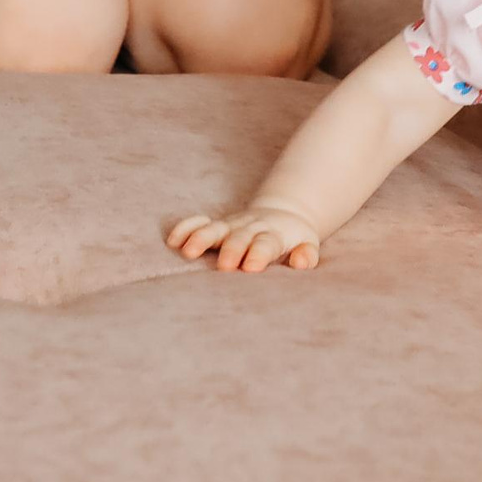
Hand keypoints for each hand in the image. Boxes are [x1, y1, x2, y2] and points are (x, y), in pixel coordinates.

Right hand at [166, 206, 322, 272]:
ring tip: (188, 251)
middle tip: (224, 266)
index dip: (258, 253)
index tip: (251, 267)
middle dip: (231, 249)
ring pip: (215, 228)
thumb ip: (306, 254)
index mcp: (274, 235)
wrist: (283, 213)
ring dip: (201, 238)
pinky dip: (186, 228)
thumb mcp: (308, 244)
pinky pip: (198, 222)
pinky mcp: (217, 225)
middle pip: (239, 237)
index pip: (266, 243)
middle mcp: (250, 228)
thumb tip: (301, 261)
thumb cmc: (294, 239)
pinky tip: (172, 240)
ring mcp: (231, 225)